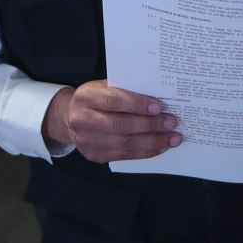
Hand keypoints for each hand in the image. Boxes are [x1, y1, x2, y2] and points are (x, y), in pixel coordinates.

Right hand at [43, 81, 180, 161]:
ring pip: (124, 143)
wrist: (69, 118)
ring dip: (153, 141)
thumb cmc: (95, 98)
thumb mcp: (103, 86)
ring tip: (173, 138)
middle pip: (120, 125)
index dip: (137, 104)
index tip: (159, 106)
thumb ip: (124, 89)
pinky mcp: (95, 155)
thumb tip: (158, 95)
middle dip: (150, 125)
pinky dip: (146, 151)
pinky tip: (160, 146)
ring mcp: (88, 141)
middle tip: (171, 122)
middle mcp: (83, 120)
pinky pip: (125, 155)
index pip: (113, 101)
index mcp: (86, 97)